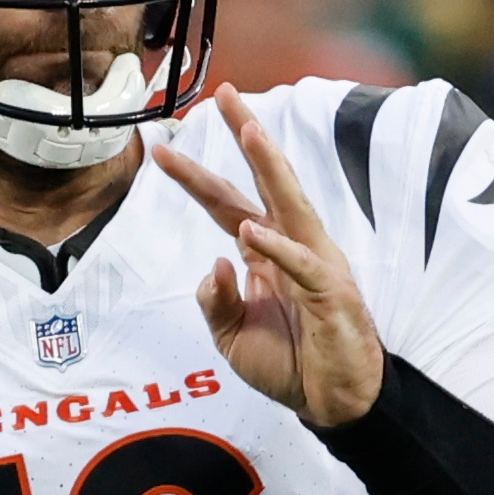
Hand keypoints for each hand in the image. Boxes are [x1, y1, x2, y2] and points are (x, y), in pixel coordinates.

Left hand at [160, 89, 384, 428]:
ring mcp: (315, 263)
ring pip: (291, 205)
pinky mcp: (332, 292)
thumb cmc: (291, 364)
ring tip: (249, 133)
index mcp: (265, 252)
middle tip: (222, 92)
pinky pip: (301, 264)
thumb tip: (211, 265)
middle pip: (265, 181)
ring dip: (271, 168)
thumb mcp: (232, 336)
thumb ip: (213, 301)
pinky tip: (251, 233)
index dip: (193, 176)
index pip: (224, 204)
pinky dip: (277, 249)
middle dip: (246, 133)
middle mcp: (291, 245)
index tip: (159, 147)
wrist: (334, 402)